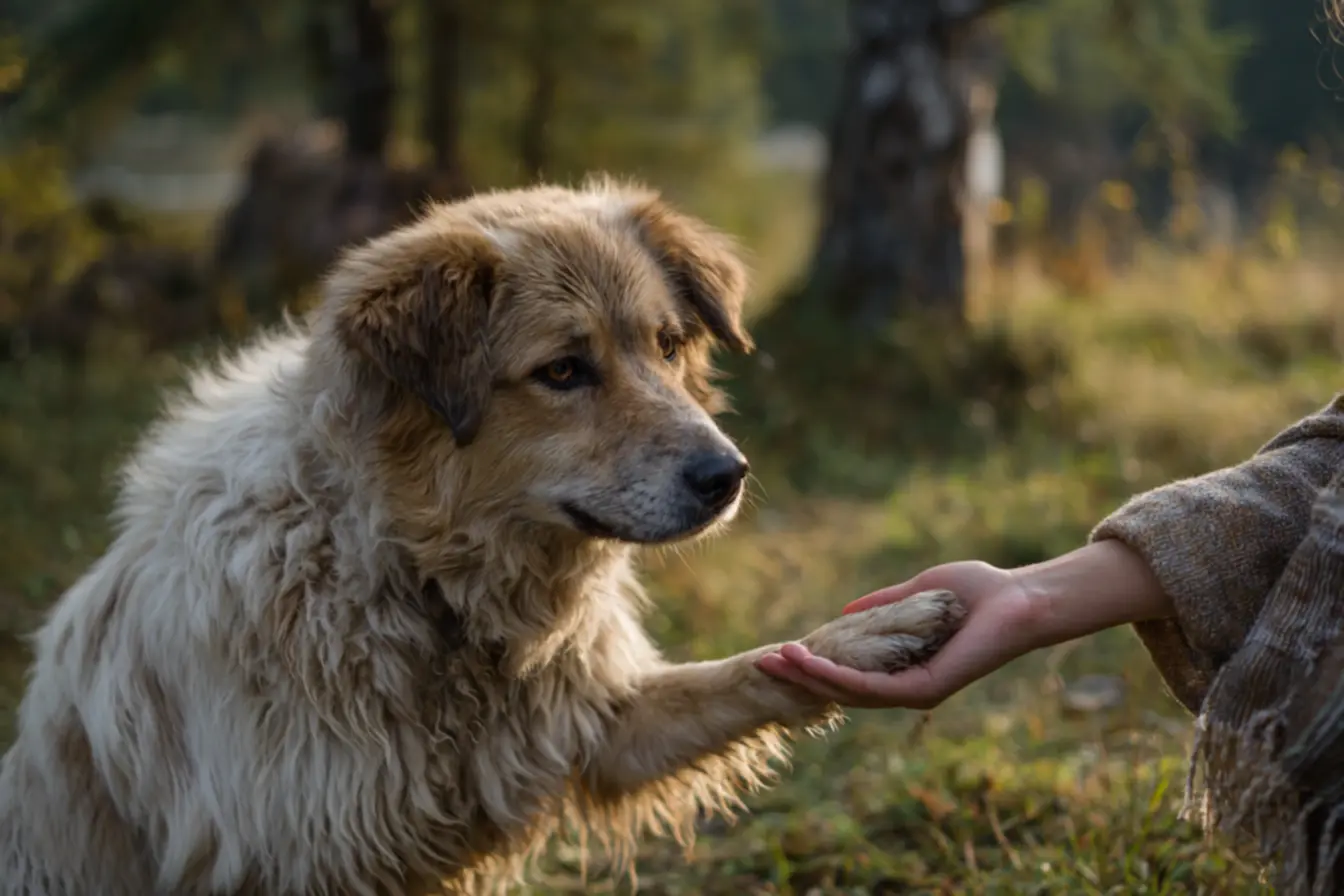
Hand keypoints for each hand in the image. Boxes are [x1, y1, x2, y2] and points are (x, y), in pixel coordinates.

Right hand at [756, 561, 1039, 709]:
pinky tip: (807, 660)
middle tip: (760, 664)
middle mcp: (907, 688)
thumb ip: (884, 606)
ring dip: (808, 677)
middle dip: (798, 677)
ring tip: (775, 660)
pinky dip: (833, 675)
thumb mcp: (918, 594)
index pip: (849, 674)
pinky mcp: (923, 691)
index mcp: (905, 668)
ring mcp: (915, 693)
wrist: (1021, 601)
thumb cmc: (980, 593)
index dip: (813, 665)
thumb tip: (846, 613)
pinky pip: (867, 687)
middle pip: (839, 690)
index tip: (780, 653)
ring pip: (847, 692)